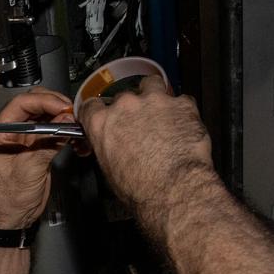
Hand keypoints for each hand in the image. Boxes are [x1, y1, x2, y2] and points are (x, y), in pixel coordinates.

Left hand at [0, 88, 74, 228]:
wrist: (13, 219)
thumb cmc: (8, 198)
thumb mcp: (26, 169)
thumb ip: (46, 143)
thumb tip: (65, 121)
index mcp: (0, 132)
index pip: (22, 103)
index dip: (44, 101)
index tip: (63, 108)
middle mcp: (13, 131)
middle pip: (37, 105)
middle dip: (57, 106)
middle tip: (73, 114)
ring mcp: (28, 139)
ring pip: (49, 116)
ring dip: (65, 119)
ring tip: (77, 126)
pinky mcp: (40, 148)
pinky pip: (56, 132)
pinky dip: (68, 132)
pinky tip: (77, 138)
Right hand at [78, 75, 216, 212]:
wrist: (173, 188)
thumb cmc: (141, 186)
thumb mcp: (109, 169)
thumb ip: (107, 147)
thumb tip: (112, 147)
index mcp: (102, 123)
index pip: (91, 106)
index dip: (97, 111)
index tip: (102, 115)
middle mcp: (126, 106)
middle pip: (124, 96)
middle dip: (130, 109)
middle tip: (138, 125)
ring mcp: (155, 101)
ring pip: (152, 85)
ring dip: (154, 95)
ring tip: (159, 111)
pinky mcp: (182, 104)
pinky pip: (181, 100)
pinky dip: (181, 110)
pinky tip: (182, 125)